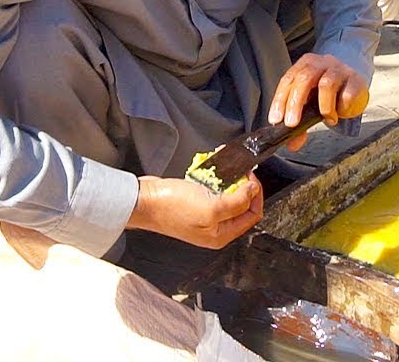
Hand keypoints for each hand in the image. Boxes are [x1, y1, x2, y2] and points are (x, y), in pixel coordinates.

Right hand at [126, 172, 263, 248]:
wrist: (143, 201)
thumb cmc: (171, 208)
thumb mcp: (211, 207)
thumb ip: (237, 201)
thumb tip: (253, 191)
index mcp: (221, 235)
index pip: (252, 215)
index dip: (255, 195)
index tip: (250, 177)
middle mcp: (214, 228)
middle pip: (241, 204)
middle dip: (241, 184)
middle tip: (238, 169)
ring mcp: (204, 215)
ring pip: (227, 193)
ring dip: (227, 177)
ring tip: (223, 164)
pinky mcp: (194, 202)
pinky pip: (212, 188)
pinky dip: (213, 176)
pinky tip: (209, 167)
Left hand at [268, 53, 369, 151]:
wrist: (354, 80)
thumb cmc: (327, 90)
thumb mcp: (311, 102)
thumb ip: (300, 121)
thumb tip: (292, 144)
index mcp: (305, 65)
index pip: (288, 80)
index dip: (280, 100)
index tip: (276, 119)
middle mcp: (321, 63)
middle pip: (305, 79)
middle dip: (295, 103)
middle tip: (293, 123)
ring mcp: (340, 69)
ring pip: (327, 84)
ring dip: (324, 107)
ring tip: (328, 119)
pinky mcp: (357, 79)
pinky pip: (348, 93)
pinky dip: (342, 107)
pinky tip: (341, 112)